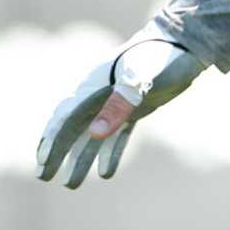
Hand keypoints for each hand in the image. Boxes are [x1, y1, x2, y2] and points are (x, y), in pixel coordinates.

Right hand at [36, 27, 205, 187]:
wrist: (186, 45)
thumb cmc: (160, 57)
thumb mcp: (140, 79)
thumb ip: (118, 105)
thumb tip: (94, 135)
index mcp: (92, 87)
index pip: (66, 118)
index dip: (52, 141)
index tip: (43, 163)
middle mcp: (99, 96)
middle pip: (71, 129)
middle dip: (56, 153)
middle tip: (43, 177)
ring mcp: (117, 103)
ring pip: (92, 137)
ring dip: (80, 160)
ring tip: (70, 185)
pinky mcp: (135, 109)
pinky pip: (117, 135)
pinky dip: (110, 153)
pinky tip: (105, 173)